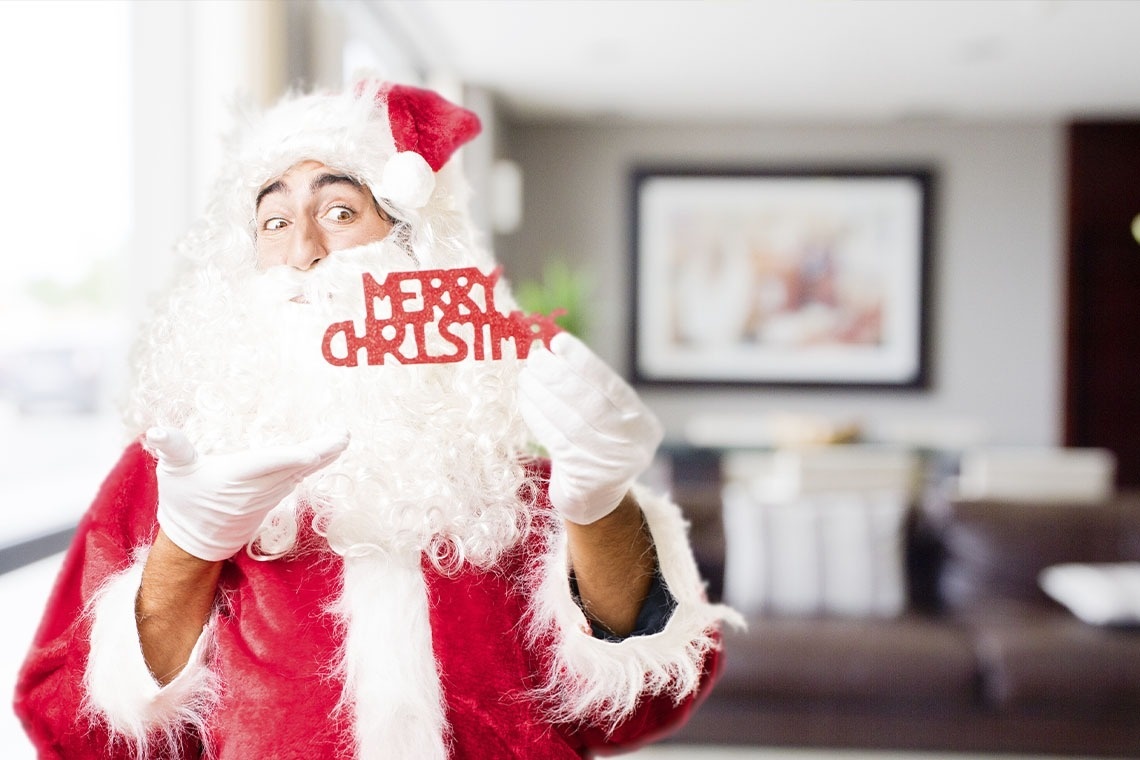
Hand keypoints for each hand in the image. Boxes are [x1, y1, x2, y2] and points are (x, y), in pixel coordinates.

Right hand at [146, 427, 349, 560]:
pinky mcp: (274, 497)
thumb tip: (155, 430)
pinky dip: (315, 464)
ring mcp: (269, 494)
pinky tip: (330, 451)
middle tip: (343, 436)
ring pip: (301, 472)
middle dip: (320, 452)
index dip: (288, 459)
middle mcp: (257, 488)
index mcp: (234, 477)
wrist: (195, 541)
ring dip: (324, 455)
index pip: (265, 465)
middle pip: (293, 467)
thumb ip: (171, 447)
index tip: (311, 453)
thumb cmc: (184, 501)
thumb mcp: (173, 471)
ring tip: (342, 438)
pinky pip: (299, 477)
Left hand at [518, 332, 662, 524]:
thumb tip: (553, 351)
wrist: (595, 499)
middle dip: (559, 376)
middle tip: (535, 357)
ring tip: (525, 376)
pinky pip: (555, 440)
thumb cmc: (596, 446)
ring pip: (570, 421)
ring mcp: (610, 465)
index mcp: (643, 424)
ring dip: (542, 395)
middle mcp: (633, 445)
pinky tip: (525, 400)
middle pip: (591, 404)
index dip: (584, 362)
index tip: (559, 342)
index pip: (613, 387)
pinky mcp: (584, 479)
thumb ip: (591, 391)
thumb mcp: (608, 420)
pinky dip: (537, 416)